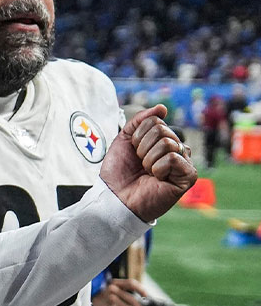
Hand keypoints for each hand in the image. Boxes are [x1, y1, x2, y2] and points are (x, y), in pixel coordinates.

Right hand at [91, 277, 144, 305]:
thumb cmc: (102, 300)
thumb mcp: (111, 291)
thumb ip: (124, 292)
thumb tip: (144, 297)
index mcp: (114, 283)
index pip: (131, 283)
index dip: (141, 289)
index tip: (146, 296)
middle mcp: (111, 289)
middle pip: (132, 298)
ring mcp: (109, 299)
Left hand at [101, 105, 195, 221]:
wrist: (115, 198)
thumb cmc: (119, 173)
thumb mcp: (124, 140)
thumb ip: (141, 121)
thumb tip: (162, 108)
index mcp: (162, 140)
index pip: (155, 121)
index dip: (137, 137)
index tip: (133, 153)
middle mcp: (176, 149)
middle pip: (162, 131)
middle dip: (143, 148)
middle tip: (140, 165)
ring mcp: (184, 163)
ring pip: (168, 143)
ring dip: (149, 159)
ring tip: (147, 173)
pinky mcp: (188, 177)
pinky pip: (174, 158)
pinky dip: (158, 168)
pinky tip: (157, 179)